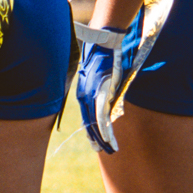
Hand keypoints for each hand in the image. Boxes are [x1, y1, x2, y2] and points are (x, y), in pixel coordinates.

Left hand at [74, 23, 126, 152]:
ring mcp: (92, 95)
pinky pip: (101, 116)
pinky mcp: (101, 93)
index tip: (95, 140)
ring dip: (102, 138)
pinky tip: (107, 139)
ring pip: (95, 123)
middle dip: (95, 138)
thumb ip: (100, 84)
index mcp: (83, 92)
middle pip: (89, 122)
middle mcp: (85, 95)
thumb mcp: (98, 72)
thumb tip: (105, 90)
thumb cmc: (101, 54)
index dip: (91, 129)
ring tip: (108, 150)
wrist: (103, 42)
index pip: (86, 116)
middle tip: (101, 150)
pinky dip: (104, 129)